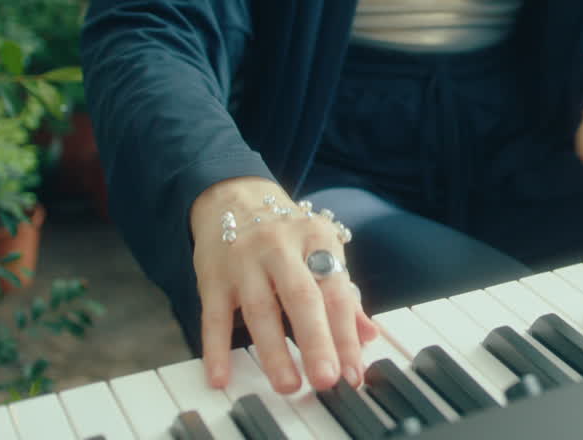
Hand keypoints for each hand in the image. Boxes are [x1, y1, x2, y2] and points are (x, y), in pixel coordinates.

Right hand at [190, 176, 378, 393]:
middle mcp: (279, 246)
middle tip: (327, 380)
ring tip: (288, 385)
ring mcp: (244, 261)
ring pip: (260, 309)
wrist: (233, 197)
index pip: (335, 292)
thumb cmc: (287, 233)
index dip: (346, 335)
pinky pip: (214, 316)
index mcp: (316, 237)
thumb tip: (369, 335)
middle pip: (300, 297)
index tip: (354, 373)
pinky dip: (216, 348)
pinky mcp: (213, 276)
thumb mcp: (321, 249)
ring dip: (274, 352)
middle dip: (316, 341)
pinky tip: (222, 377)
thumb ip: (344, 295)